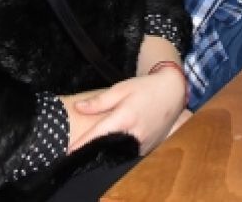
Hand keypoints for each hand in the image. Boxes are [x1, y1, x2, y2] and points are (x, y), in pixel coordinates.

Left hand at [71, 71, 186, 154]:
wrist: (172, 92)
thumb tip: (79, 108)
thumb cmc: (145, 88)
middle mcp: (135, 134)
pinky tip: (112, 148)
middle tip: (77, 151)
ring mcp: (143, 144)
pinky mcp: (149, 148)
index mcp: (125, 117)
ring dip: (106, 152)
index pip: (98, 134)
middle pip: (107, 147)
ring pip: (119, 152)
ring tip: (92, 150)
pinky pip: (130, 153)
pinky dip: (119, 151)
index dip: (82, 144)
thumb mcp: (121, 89)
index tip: (68, 151)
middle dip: (92, 150)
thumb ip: (99, 101)